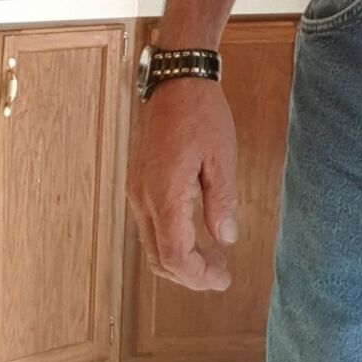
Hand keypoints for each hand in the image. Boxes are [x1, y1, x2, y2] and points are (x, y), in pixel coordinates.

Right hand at [127, 78, 238, 290]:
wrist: (176, 82)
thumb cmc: (201, 114)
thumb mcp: (222, 157)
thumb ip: (222, 202)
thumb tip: (225, 239)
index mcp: (164, 194)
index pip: (174, 255)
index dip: (197, 275)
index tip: (222, 280)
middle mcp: (143, 198)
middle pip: (159, 257)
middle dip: (189, 275)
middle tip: (220, 276)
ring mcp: (136, 191)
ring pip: (151, 244)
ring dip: (179, 260)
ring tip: (211, 260)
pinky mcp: (138, 184)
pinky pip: (150, 225)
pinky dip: (170, 240)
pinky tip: (194, 236)